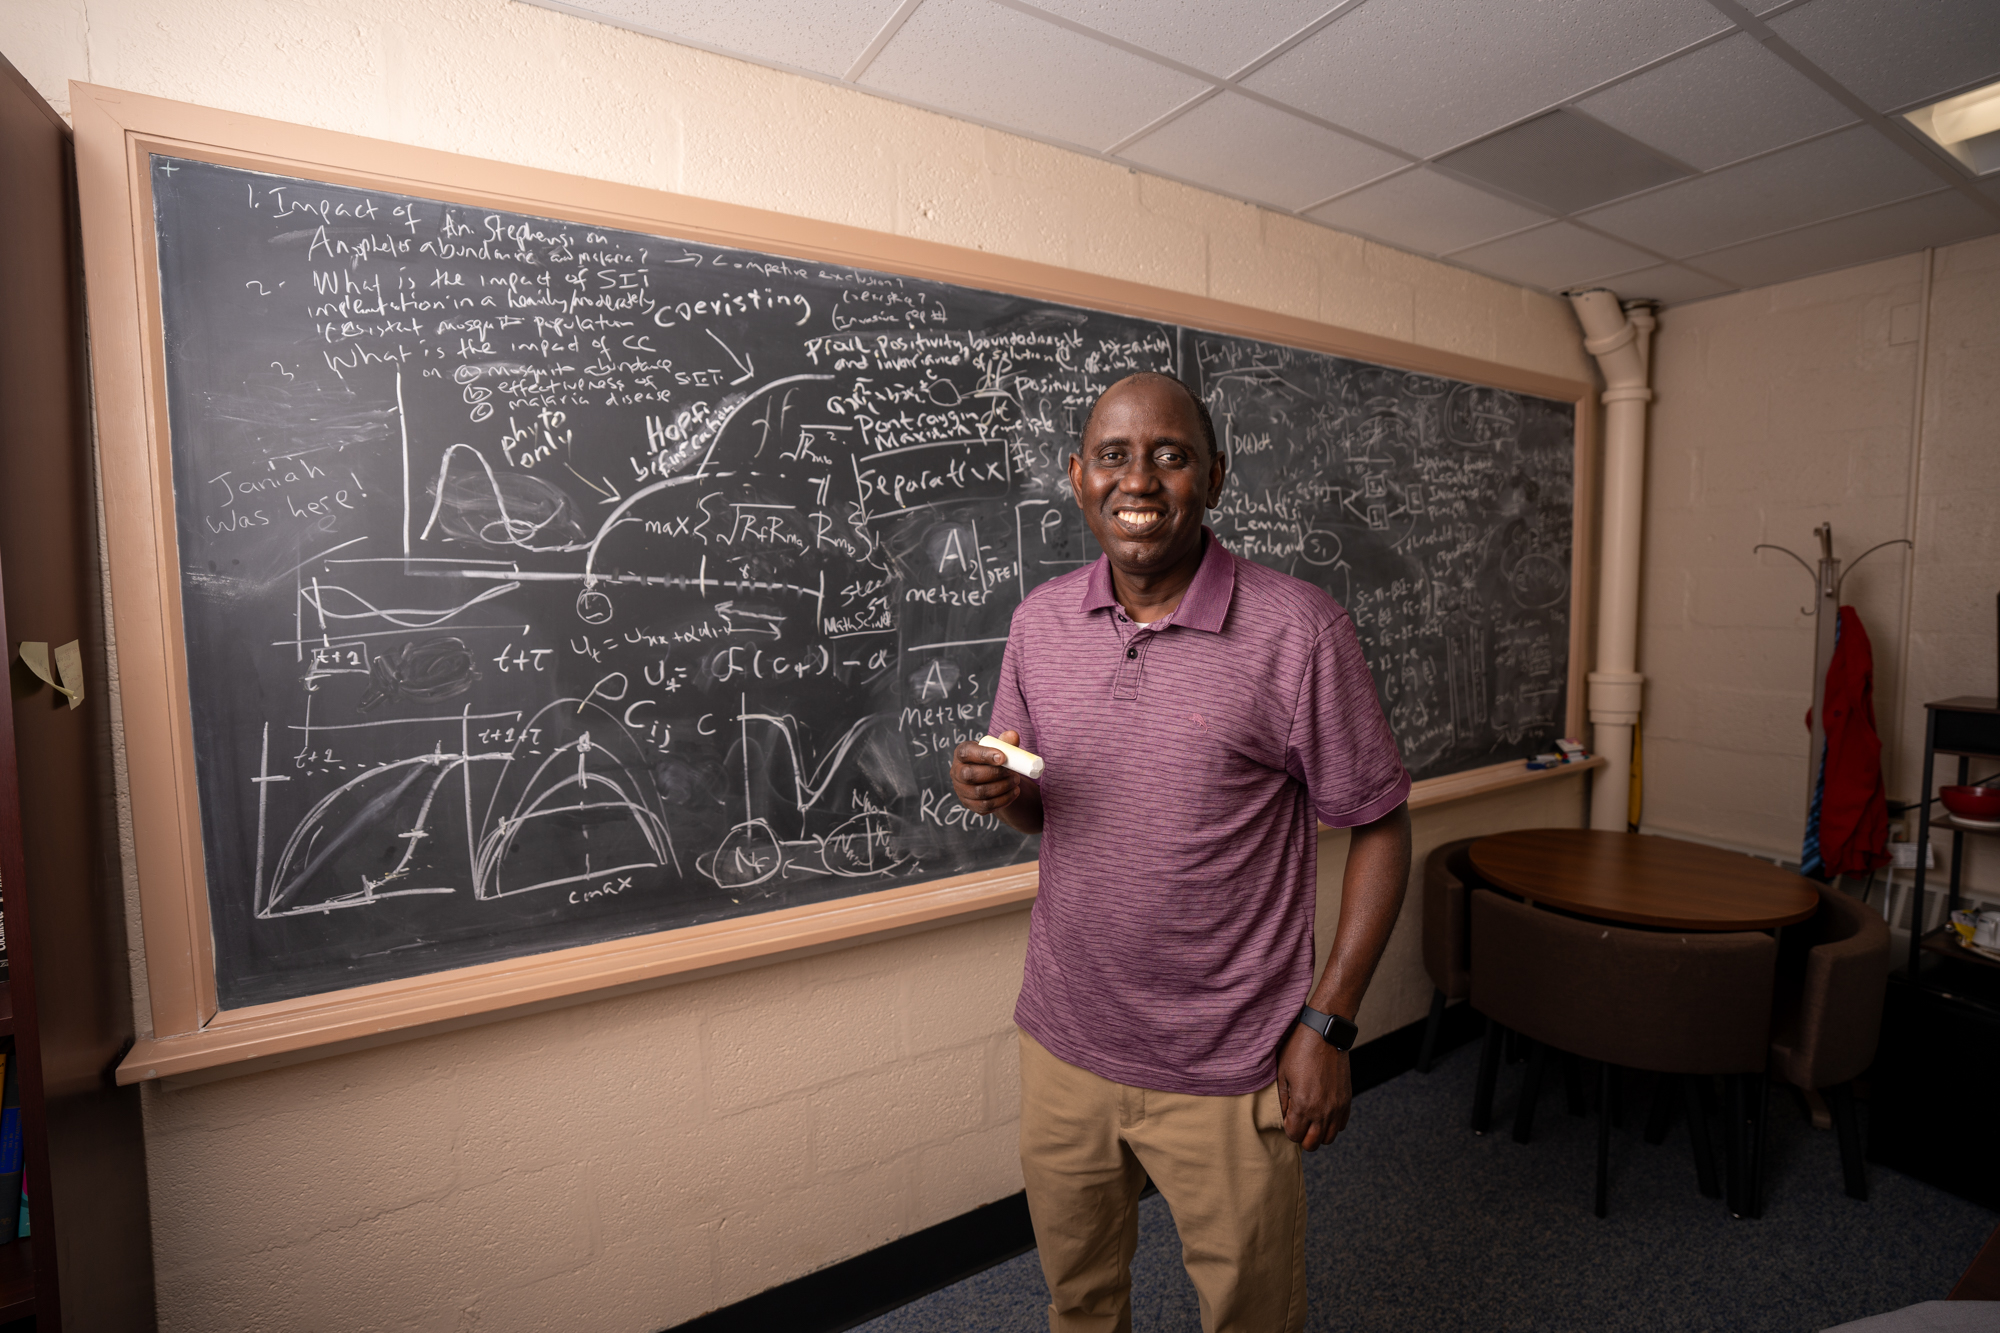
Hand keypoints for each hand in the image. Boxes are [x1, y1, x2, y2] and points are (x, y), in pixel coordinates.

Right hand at [952, 731, 1023, 815]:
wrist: (992, 778)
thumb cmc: (994, 759)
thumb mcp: (999, 748)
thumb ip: (1005, 742)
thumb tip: (1013, 735)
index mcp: (962, 753)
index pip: (967, 753)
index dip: (984, 755)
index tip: (1003, 758)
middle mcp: (957, 772)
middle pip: (970, 775)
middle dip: (995, 774)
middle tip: (1013, 773)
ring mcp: (961, 790)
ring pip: (980, 793)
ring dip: (1002, 787)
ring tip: (1016, 781)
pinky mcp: (969, 804)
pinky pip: (986, 806)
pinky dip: (1003, 800)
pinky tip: (1014, 792)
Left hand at [1277, 1023, 1351, 1151]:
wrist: (1325, 1034)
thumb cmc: (1300, 1050)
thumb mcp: (1282, 1073)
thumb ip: (1282, 1100)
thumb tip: (1284, 1116)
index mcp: (1303, 1105)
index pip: (1294, 1136)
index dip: (1288, 1129)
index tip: (1287, 1118)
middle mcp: (1322, 1111)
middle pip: (1312, 1144)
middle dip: (1302, 1137)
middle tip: (1298, 1122)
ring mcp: (1337, 1107)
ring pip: (1328, 1138)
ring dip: (1318, 1133)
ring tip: (1311, 1119)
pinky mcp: (1347, 1100)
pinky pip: (1341, 1125)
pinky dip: (1332, 1124)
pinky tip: (1324, 1112)